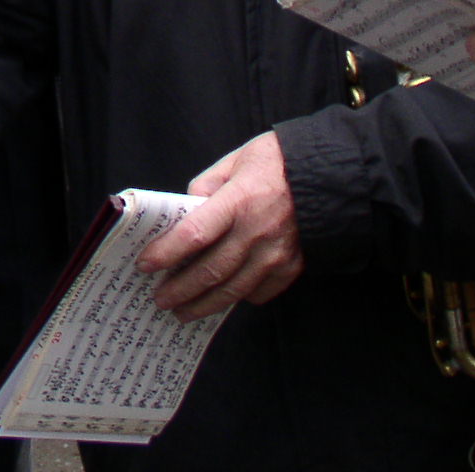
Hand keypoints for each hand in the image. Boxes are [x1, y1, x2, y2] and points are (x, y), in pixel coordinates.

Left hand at [138, 132, 303, 319]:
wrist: (329, 176)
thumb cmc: (275, 162)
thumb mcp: (234, 161)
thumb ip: (205, 186)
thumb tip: (186, 211)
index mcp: (238, 201)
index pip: (194, 234)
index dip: (167, 253)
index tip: (145, 265)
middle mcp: (257, 233)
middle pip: (211, 271)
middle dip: (181, 289)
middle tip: (159, 299)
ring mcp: (276, 254)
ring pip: (234, 290)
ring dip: (204, 304)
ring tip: (182, 311)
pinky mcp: (292, 267)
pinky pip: (260, 292)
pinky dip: (239, 298)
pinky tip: (222, 298)